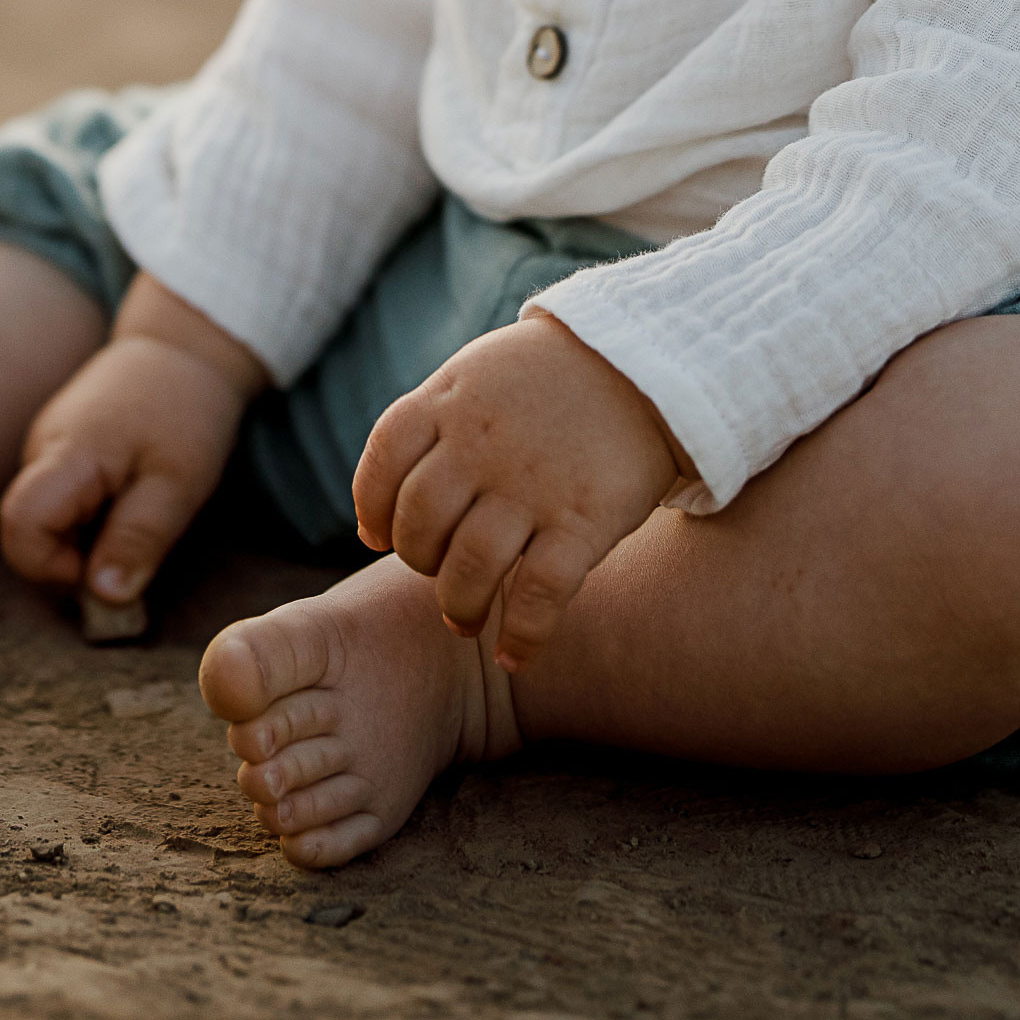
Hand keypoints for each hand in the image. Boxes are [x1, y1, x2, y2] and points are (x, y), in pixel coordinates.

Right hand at [0, 275, 266, 609]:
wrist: (185, 347)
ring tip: (138, 506)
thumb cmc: (185, 410)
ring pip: (45, 520)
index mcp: (66, 453)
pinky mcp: (59, 448)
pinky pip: (59, 501)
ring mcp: (46, 446)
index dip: (52, 567)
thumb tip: (104, 598)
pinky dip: (90, 516)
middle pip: (28, 530)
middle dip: (74, 557)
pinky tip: (128, 493)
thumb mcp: (179, 482)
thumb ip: (139, 538)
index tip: (105, 567)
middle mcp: (41, 450)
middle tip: (135, 539)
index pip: (19, 526)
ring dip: (86, 536)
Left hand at [352, 310, 689, 670]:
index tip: (382, 535)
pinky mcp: (584, 520)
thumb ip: (426, 434)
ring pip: (468, 568)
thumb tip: (372, 524)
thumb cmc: (549, 378)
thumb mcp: (477, 375)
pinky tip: (514, 656)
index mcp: (450, 401)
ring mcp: (532, 485)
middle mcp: (482, 444)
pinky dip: (521, 635)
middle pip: (419, 525)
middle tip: (437, 574)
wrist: (647, 363)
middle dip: (419, 561)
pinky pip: (539, 595)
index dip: (373, 509)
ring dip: (458, 607)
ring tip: (463, 619)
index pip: (382, 464)